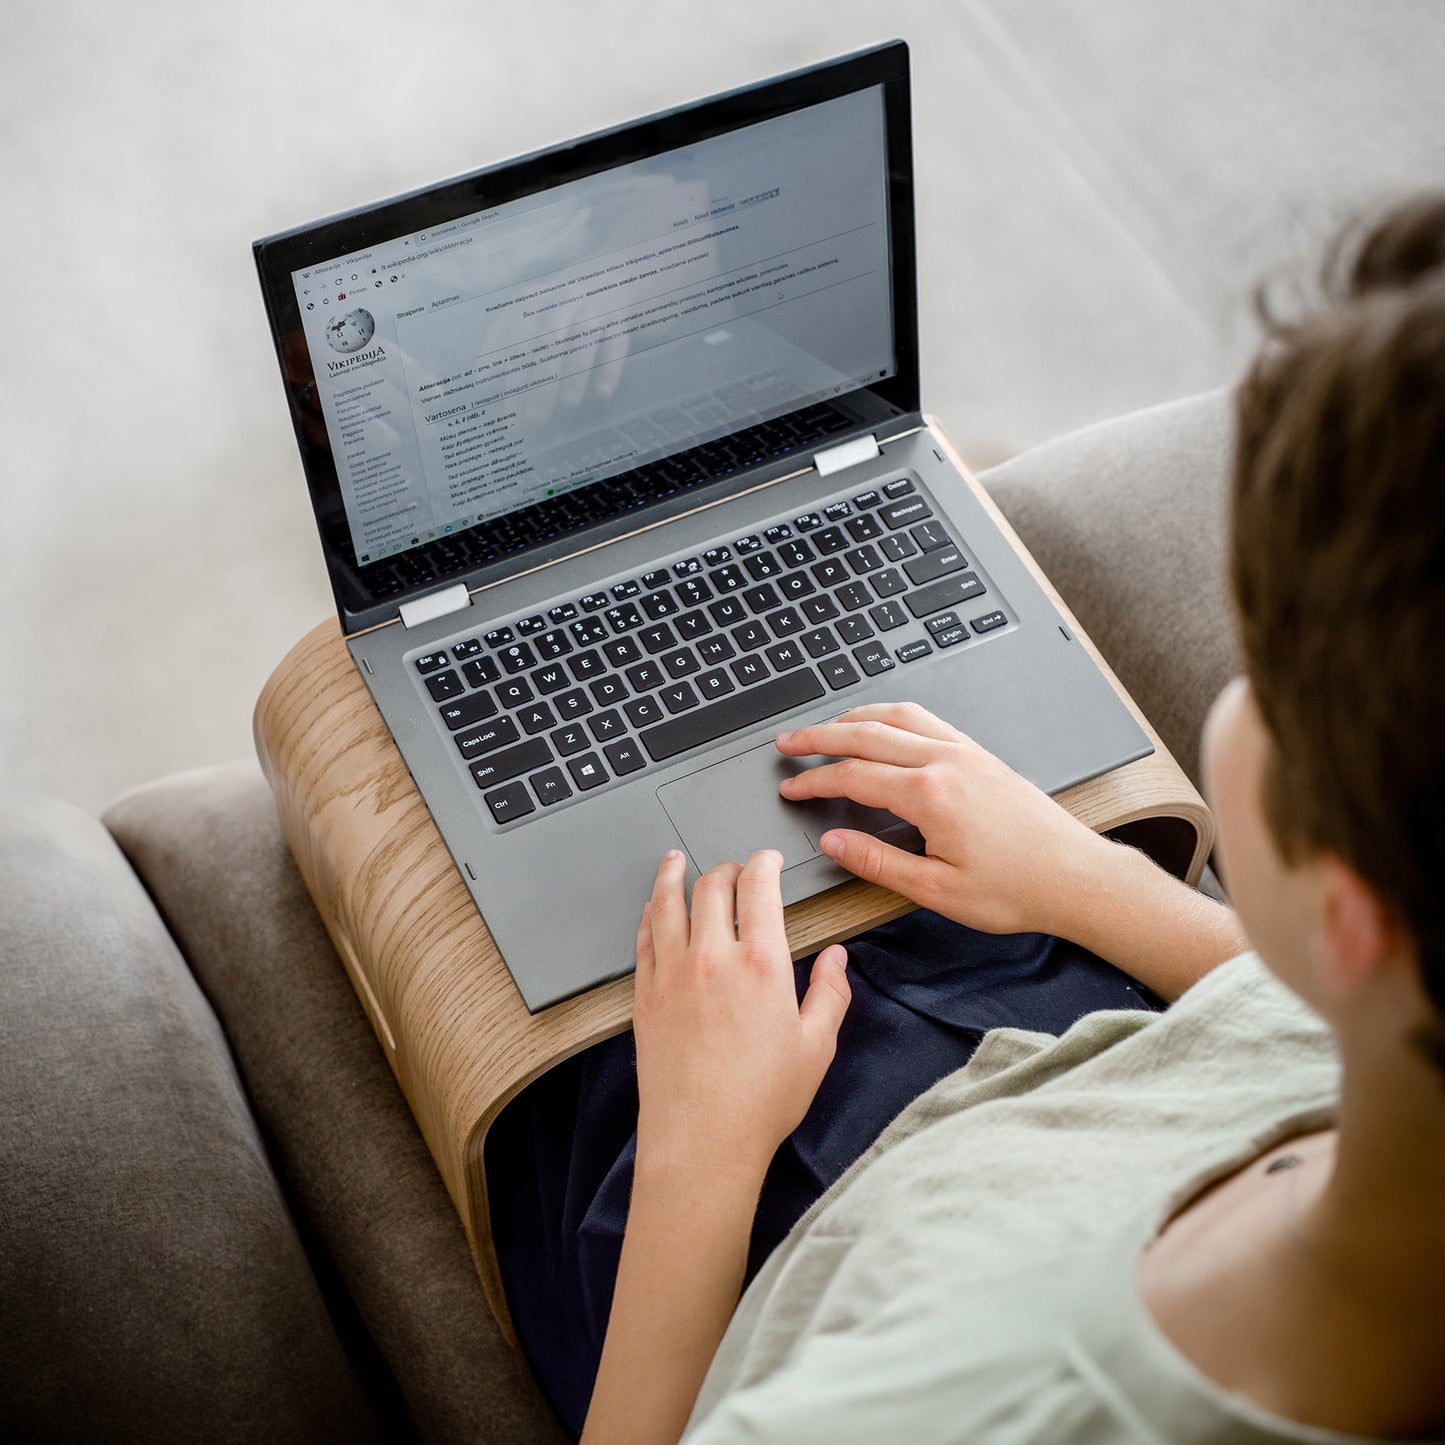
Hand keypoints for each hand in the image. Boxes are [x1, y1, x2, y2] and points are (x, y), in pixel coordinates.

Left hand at [632, 849, 850, 1180]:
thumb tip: (838, 959)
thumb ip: (830, 994)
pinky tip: (654, 909)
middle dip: (726, 868)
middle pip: (712, 886)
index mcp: (762, 964)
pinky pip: (644, 937)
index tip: (768, 859)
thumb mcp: (816, 1048)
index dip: (764, 862)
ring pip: (668, 902)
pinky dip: (651, 913)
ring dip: (674, 874)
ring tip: (675, 860)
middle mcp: (713, 958)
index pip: (759, 887)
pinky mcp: (646, 994)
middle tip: (733, 869)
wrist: (701, 1140)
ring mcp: (673, 973)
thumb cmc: (760, 1101)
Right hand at [775, 701, 1112, 937]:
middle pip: (867, 733)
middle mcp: (947, 761)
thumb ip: (878, 863)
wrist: (1077, 877)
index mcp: (930, 794)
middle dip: (820, 736)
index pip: (853, 777)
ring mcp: (967, 752)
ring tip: (827, 727)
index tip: (790, 788)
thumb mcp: (937, 891)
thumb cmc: (1017, 889)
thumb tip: (835, 844)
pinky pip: (927, 720)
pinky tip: (884, 726)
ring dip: (855, 717)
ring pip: (898, 716)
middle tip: (788, 742)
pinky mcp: (982, 755)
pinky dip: (892, 716)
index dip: (814, 781)